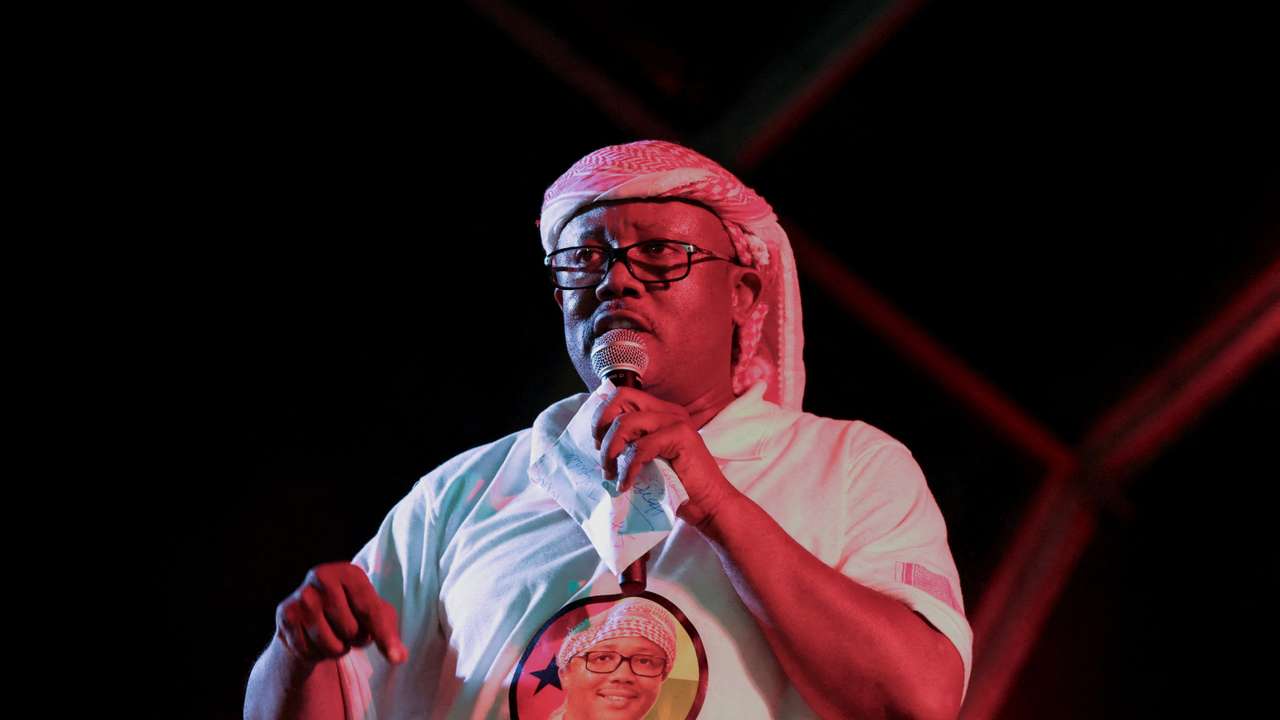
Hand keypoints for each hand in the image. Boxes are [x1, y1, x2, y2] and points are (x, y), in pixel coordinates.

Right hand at [275, 562, 407, 665]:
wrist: (310, 617)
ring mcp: (302, 595)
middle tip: (348, 628)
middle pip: (351, 629)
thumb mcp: (374, 615)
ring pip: (332, 645)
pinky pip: (310, 652)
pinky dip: (317, 653)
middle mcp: (322, 576)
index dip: (383, 635)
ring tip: (333, 633)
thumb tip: (399, 657)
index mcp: (349, 571)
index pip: (370, 609)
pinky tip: (315, 638)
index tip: (396, 658)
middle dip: (355, 638)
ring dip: (337, 648)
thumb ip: (388, 633)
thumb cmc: (351, 612)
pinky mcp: (286, 615)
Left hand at [591, 386, 739, 527]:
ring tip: (611, 474)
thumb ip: (630, 444)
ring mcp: (676, 421)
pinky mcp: (682, 437)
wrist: (708, 505)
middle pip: (622, 398)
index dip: (603, 415)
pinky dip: (628, 468)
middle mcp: (669, 411)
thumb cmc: (676, 486)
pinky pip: (640, 448)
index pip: (623, 396)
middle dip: (602, 426)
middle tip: (602, 454)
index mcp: (660, 412)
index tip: (597, 442)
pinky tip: (626, 484)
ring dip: (611, 451)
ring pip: (626, 423)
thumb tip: (597, 443)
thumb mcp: (647, 459)